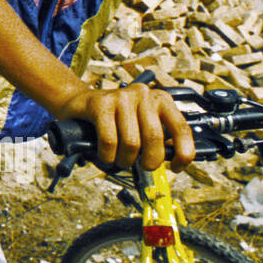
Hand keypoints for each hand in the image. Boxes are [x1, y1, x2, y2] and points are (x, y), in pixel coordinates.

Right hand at [62, 82, 194, 171]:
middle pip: (155, 137)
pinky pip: (109, 140)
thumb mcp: (142, 124)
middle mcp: (144, 94)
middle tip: (141, 166)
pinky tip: (105, 156)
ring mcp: (121, 97)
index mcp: (161, 100)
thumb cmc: (115, 120)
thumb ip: (159, 138)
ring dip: (125, 160)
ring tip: (119, 161)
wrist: (79, 103)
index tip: (176, 168)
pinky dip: (107, 156)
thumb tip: (172, 160)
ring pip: (132, 142)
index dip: (183, 153)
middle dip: (149, 161)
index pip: (181, 128)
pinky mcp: (100, 104)